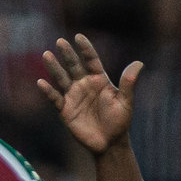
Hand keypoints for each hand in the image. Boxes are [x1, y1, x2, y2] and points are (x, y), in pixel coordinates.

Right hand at [38, 34, 141, 155]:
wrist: (109, 143)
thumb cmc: (119, 122)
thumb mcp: (125, 101)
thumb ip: (128, 83)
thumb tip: (139, 63)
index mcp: (99, 80)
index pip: (91, 60)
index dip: (85, 48)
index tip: (78, 37)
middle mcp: (84, 84)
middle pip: (74, 65)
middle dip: (67, 54)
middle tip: (60, 41)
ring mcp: (73, 96)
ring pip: (61, 78)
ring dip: (54, 68)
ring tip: (46, 55)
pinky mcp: (65, 109)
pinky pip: (55, 98)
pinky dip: (48, 91)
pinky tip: (41, 82)